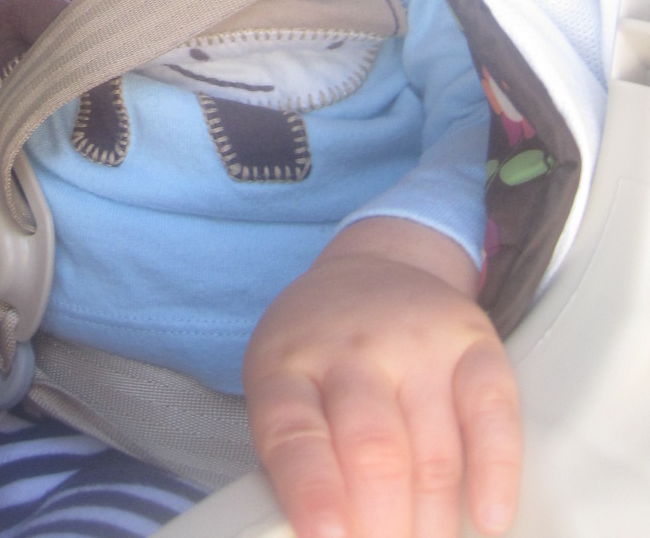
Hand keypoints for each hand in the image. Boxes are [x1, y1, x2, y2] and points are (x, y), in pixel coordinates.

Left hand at [243, 218, 520, 537]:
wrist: (369, 266)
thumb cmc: (319, 349)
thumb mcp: (279, 386)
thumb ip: (293, 459)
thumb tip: (323, 534)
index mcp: (287, 363)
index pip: (294, 434)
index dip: (313, 494)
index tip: (328, 537)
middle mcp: (351, 347)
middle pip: (372, 450)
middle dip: (382, 525)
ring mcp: (415, 341)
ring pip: (433, 451)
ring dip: (433, 521)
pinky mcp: (472, 341)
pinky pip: (492, 413)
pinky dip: (496, 474)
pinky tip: (488, 518)